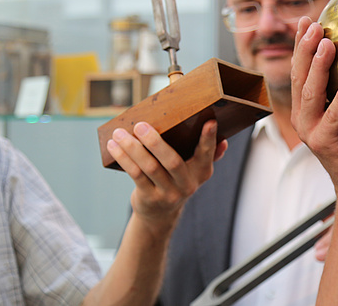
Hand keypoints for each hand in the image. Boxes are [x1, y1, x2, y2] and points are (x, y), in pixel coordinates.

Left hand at [106, 120, 225, 229]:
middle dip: (155, 142)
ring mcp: (169, 194)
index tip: (209, 122)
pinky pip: (135, 175)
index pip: (207, 153)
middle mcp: (188, 184)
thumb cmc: (175, 181)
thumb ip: (207, 155)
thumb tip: (224, 141)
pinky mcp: (150, 198)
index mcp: (202, 172)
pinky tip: (113, 146)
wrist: (159, 214)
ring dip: (132, 148)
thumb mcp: (193, 171)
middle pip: (172, 161)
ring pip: (149, 167)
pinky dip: (123, 159)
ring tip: (119, 133)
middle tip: (140, 125)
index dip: (209, 139)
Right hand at [290, 17, 337, 198]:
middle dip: (304, 49)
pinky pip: (334, 116)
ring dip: (318, 67)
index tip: (306, 21)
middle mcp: (302, 117)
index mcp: (304, 106)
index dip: (299, 45)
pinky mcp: (326, 143)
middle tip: (314, 25)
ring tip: (327, 43)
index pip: (298, 70)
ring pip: (310, 94)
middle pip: (299, 77)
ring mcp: (311, 131)